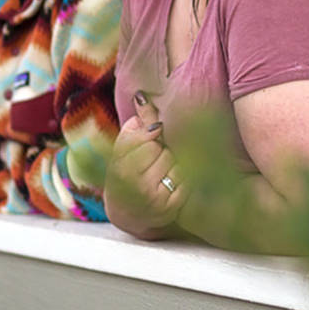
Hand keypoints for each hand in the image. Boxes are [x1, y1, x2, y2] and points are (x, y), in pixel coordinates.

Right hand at [104, 92, 186, 237]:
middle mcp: (138, 185)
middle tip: (153, 159)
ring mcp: (156, 198)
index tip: (154, 132)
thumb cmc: (124, 174)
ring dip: (173, 164)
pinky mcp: (172, 208)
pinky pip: (186, 180)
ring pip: (177, 163)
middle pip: (164, 150)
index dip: (153, 133)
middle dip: (162, 150)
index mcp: (122, 168)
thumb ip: (135, 124)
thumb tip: (143, 97)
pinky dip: (182, 178)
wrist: (127, 213)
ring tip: (161, 172)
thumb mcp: (122, 150)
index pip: (149, 137)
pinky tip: (170, 183)